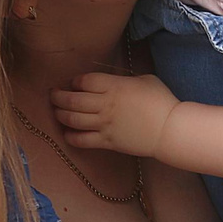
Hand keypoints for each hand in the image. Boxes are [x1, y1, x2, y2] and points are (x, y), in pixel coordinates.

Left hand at [53, 71, 178, 156]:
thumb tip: (113, 82)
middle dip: (58, 96)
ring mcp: (104, 124)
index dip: (75, 81)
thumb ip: (124, 79)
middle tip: (53, 95)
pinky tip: (67, 132)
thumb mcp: (145, 80)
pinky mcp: (107, 141)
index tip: (74, 83)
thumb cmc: (161, 101)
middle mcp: (105, 105)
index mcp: (114, 86)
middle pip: (72, 100)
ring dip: (60, 114)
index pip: (84, 81)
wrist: (169, 130)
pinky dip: (70, 136)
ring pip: (72, 119)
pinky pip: (81, 140)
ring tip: (56, 111)